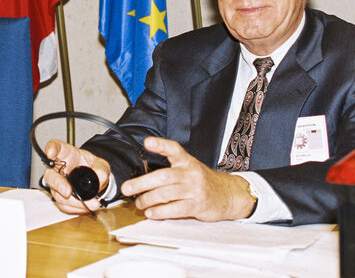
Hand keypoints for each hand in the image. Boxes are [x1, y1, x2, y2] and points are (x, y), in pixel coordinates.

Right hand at [42, 139, 110, 214]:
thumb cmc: (92, 167)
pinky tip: (87, 207)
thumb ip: (101, 170)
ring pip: (57, 193)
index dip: (50, 149)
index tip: (51, 154)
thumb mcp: (101, 165)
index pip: (54, 147)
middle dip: (58, 184)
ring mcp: (56, 183)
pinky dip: (76, 208)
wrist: (93, 179)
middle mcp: (57, 168)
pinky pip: (64, 205)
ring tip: (90, 204)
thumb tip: (98, 179)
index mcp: (65, 153)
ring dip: (73, 202)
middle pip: (50, 174)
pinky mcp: (60, 196)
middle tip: (67, 191)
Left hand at [120, 137, 254, 221]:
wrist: (228, 194)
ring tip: (139, 204)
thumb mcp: (189, 168)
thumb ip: (169, 170)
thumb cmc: (202, 181)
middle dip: (141, 183)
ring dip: (148, 200)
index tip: (147, 142)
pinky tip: (151, 213)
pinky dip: (160, 212)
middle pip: (162, 176)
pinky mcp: (197, 205)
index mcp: (187, 161)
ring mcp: (194, 190)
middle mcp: (190, 173)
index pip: (173, 149)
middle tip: (127, 188)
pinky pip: (175, 209)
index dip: (160, 145)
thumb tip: (142, 177)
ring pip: (166, 194)